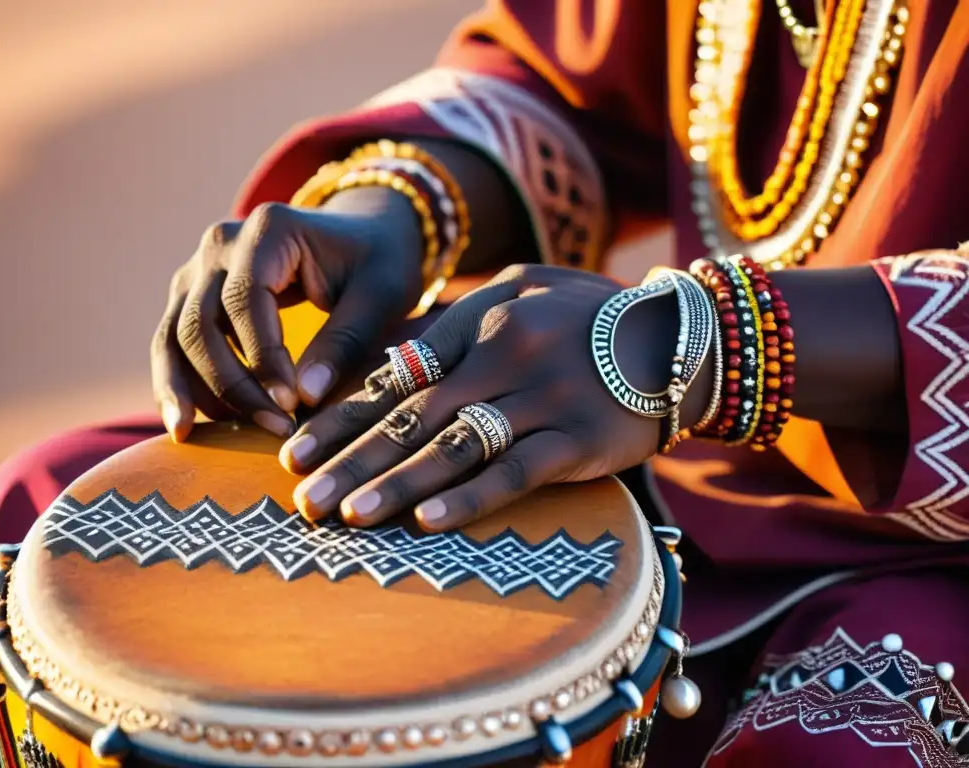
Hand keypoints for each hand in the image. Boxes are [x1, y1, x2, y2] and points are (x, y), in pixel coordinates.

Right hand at [150, 187, 423, 441]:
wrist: (363, 233)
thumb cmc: (379, 262)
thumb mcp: (381, 295)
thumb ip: (346, 341)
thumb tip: (305, 398)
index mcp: (269, 229)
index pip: (246, 300)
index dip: (263, 358)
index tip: (291, 406)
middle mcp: (222, 243)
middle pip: (200, 322)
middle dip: (232, 384)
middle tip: (275, 428)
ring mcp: (199, 268)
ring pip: (174, 336)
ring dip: (191, 390)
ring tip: (213, 437)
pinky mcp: (193, 295)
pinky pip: (172, 342)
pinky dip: (176, 383)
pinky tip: (187, 426)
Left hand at [281, 264, 710, 530]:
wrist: (679, 336)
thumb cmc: (588, 314)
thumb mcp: (523, 289)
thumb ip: (458, 321)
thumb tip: (392, 361)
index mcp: (482, 320)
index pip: (396, 376)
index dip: (342, 416)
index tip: (295, 451)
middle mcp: (504, 357)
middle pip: (412, 416)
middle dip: (351, 459)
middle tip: (302, 498)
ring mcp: (541, 399)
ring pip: (454, 447)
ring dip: (395, 484)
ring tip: (346, 516)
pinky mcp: (577, 440)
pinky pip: (515, 472)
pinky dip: (469, 498)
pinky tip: (426, 522)